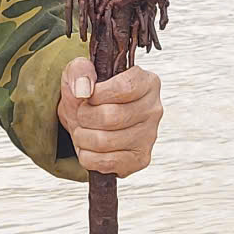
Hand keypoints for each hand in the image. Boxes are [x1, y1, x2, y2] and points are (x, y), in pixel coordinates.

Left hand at [57, 57, 162, 177]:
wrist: (89, 119)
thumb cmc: (91, 94)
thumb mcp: (80, 71)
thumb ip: (80, 70)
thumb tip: (83, 89)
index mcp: (147, 83)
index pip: (125, 88)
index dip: (98, 94)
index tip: (88, 96)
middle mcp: (153, 110)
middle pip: (111, 117)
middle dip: (84, 116)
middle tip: (81, 114)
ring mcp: (149, 137)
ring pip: (104, 141)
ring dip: (83, 137)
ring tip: (84, 130)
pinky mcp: (140, 159)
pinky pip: (106, 163)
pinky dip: (88, 156)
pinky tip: (90, 147)